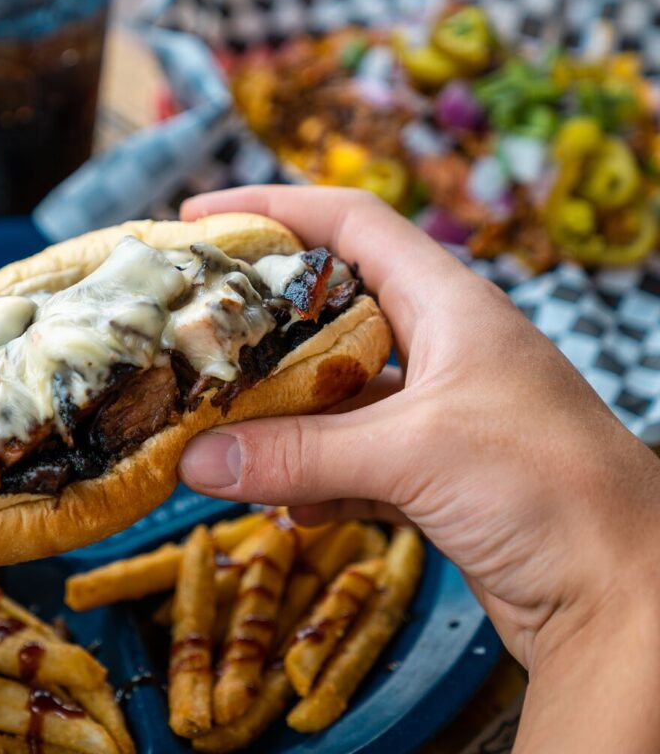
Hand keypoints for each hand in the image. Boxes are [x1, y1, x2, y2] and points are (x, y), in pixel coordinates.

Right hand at [178, 187, 659, 750]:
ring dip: (279, 412)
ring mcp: (441, 416)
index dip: (275, 209)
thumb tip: (193, 462)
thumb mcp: (413, 454)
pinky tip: (281, 504)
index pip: (352, 224)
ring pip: (337, 393)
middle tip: (191, 328)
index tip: (198, 220)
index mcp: (451, 306)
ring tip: (211, 422)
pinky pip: (352, 460)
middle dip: (261, 320)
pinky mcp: (437, 477)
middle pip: (333, 308)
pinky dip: (312, 477)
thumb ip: (299, 454)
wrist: (627, 598)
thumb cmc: (547, 490)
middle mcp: (444, 350)